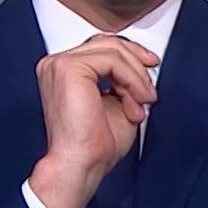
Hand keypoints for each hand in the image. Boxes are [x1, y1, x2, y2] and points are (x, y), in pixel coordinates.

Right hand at [28, 34, 159, 207]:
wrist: (81, 164)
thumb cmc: (94, 145)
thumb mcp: (117, 103)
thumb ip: (123, 82)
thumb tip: (142, 69)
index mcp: (64, 72)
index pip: (100, 47)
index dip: (129, 54)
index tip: (149, 66)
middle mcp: (56, 65)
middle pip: (107, 43)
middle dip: (137, 62)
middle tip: (150, 87)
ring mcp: (60, 64)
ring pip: (113, 50)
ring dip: (136, 77)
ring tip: (142, 102)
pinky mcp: (69, 68)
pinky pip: (113, 60)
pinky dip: (132, 79)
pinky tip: (136, 100)